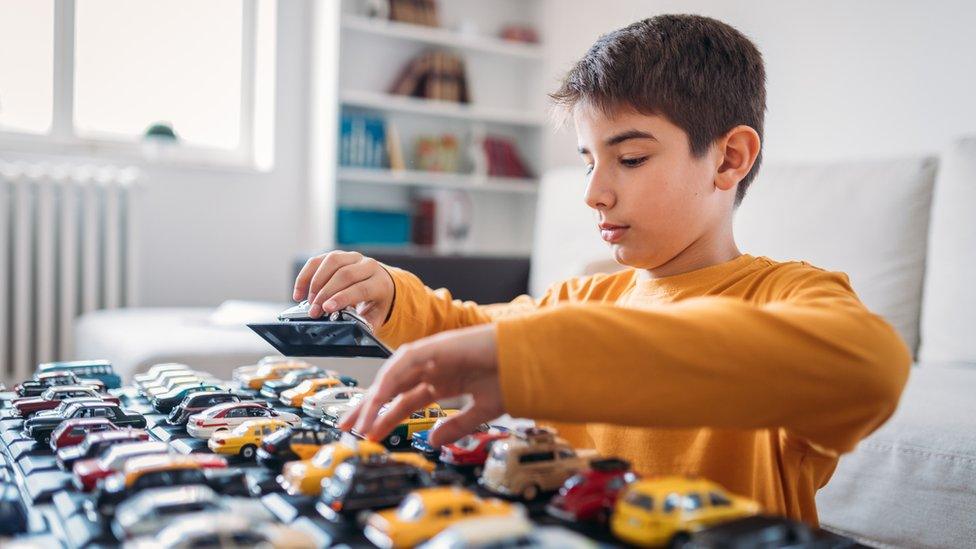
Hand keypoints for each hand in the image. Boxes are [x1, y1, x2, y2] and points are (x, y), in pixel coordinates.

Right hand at [293, 251, 394, 326]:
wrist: (379, 283)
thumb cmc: (375, 302)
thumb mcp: (375, 317)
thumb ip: (364, 324)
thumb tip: (348, 329)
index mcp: (380, 282)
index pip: (361, 288)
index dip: (342, 298)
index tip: (326, 308)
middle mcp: (369, 266)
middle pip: (344, 274)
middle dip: (325, 294)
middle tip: (314, 311)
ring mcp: (353, 257)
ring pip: (332, 261)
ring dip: (316, 282)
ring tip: (308, 301)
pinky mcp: (338, 255)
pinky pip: (318, 260)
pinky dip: (306, 275)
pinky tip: (300, 292)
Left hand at [340, 324, 503, 447]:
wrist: (531, 359)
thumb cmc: (512, 379)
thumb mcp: (481, 412)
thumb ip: (457, 426)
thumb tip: (434, 440)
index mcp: (442, 382)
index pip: (404, 401)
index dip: (385, 418)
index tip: (369, 435)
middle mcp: (433, 368)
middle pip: (391, 388)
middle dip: (369, 408)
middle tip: (348, 428)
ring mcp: (433, 356)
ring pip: (393, 376)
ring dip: (375, 398)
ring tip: (360, 422)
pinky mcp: (437, 346)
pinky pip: (406, 362)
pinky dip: (390, 379)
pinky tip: (380, 398)